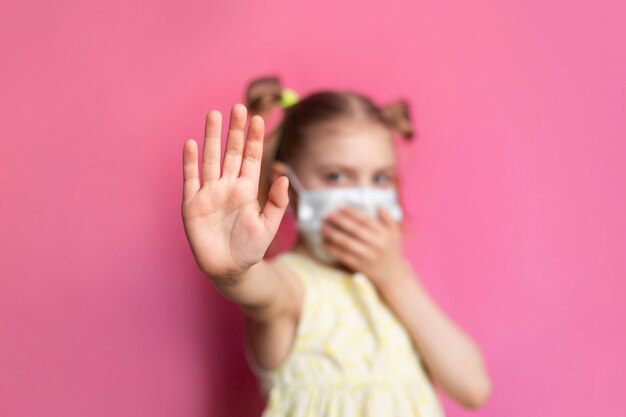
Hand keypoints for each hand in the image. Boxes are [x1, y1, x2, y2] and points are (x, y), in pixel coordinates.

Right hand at [181, 104, 288, 277]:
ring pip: (211, 159)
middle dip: (234, 131)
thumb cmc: (250, 249)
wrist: (229, 270)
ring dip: (212, 138)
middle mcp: (227, 186)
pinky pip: (191, 179)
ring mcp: (209, 193)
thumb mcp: (268, 226)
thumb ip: (275, 202)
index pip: (250, 158)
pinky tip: (192, 144)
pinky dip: (190, 162)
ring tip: (214, 114)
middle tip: (238, 107)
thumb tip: (282, 177)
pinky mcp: (192, 205)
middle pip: (230, 152)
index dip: (254, 139)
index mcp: (247, 189)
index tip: (258, 118)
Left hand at [321, 206, 409, 289]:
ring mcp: (367, 256)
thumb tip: (378, 205)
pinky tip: (325, 243)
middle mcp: (376, 244)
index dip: (352, 213)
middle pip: (354, 230)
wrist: (392, 275)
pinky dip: (333, 249)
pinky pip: (343, 256)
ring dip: (333, 234)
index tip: (340, 208)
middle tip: (328, 215)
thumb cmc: (392, 251)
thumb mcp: (394, 234)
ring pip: (347, 243)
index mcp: (384, 234)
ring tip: (323, 227)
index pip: (366, 220)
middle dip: (339, 221)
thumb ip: (388, 218)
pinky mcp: (359, 266)